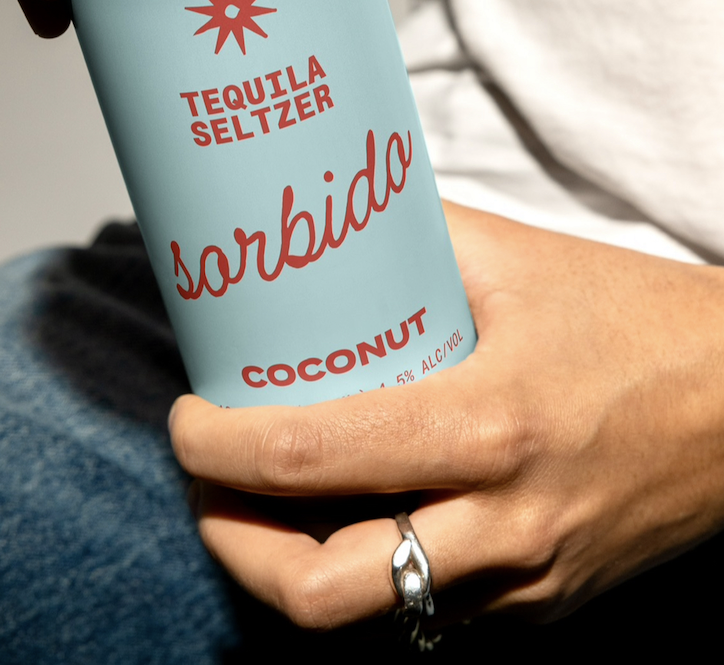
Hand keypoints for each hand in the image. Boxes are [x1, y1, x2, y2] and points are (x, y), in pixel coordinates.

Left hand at [169, 203, 723, 629]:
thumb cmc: (641, 323)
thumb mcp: (518, 259)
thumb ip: (416, 235)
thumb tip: (331, 209)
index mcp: (490, 424)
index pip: (312, 458)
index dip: (220, 449)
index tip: (187, 418)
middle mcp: (505, 523)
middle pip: (322, 589)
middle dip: (234, 543)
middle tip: (207, 481)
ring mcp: (527, 582)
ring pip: (371, 619)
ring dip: (292, 569)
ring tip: (259, 506)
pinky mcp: (546, 605)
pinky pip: (430, 614)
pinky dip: (369, 578)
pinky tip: (351, 522)